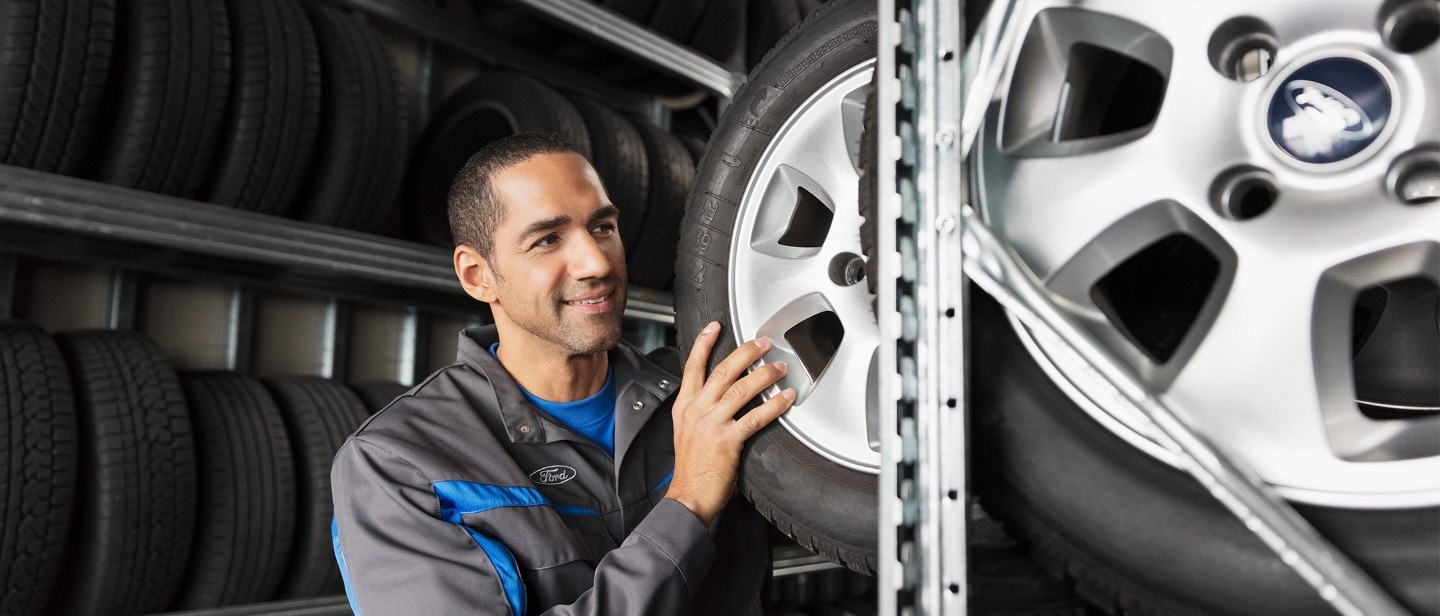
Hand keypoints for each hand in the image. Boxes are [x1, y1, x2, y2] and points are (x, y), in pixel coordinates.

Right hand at [665, 321, 795, 526]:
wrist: (687, 496)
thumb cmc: (691, 467)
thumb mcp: (685, 430)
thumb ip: (700, 409)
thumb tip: (720, 393)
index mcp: (685, 406)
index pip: (693, 367)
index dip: (703, 343)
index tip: (715, 327)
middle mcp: (697, 410)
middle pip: (724, 371)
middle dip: (746, 352)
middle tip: (764, 343)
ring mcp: (712, 424)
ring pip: (742, 389)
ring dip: (766, 375)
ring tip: (781, 368)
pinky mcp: (727, 440)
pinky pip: (756, 416)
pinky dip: (775, 405)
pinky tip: (787, 398)